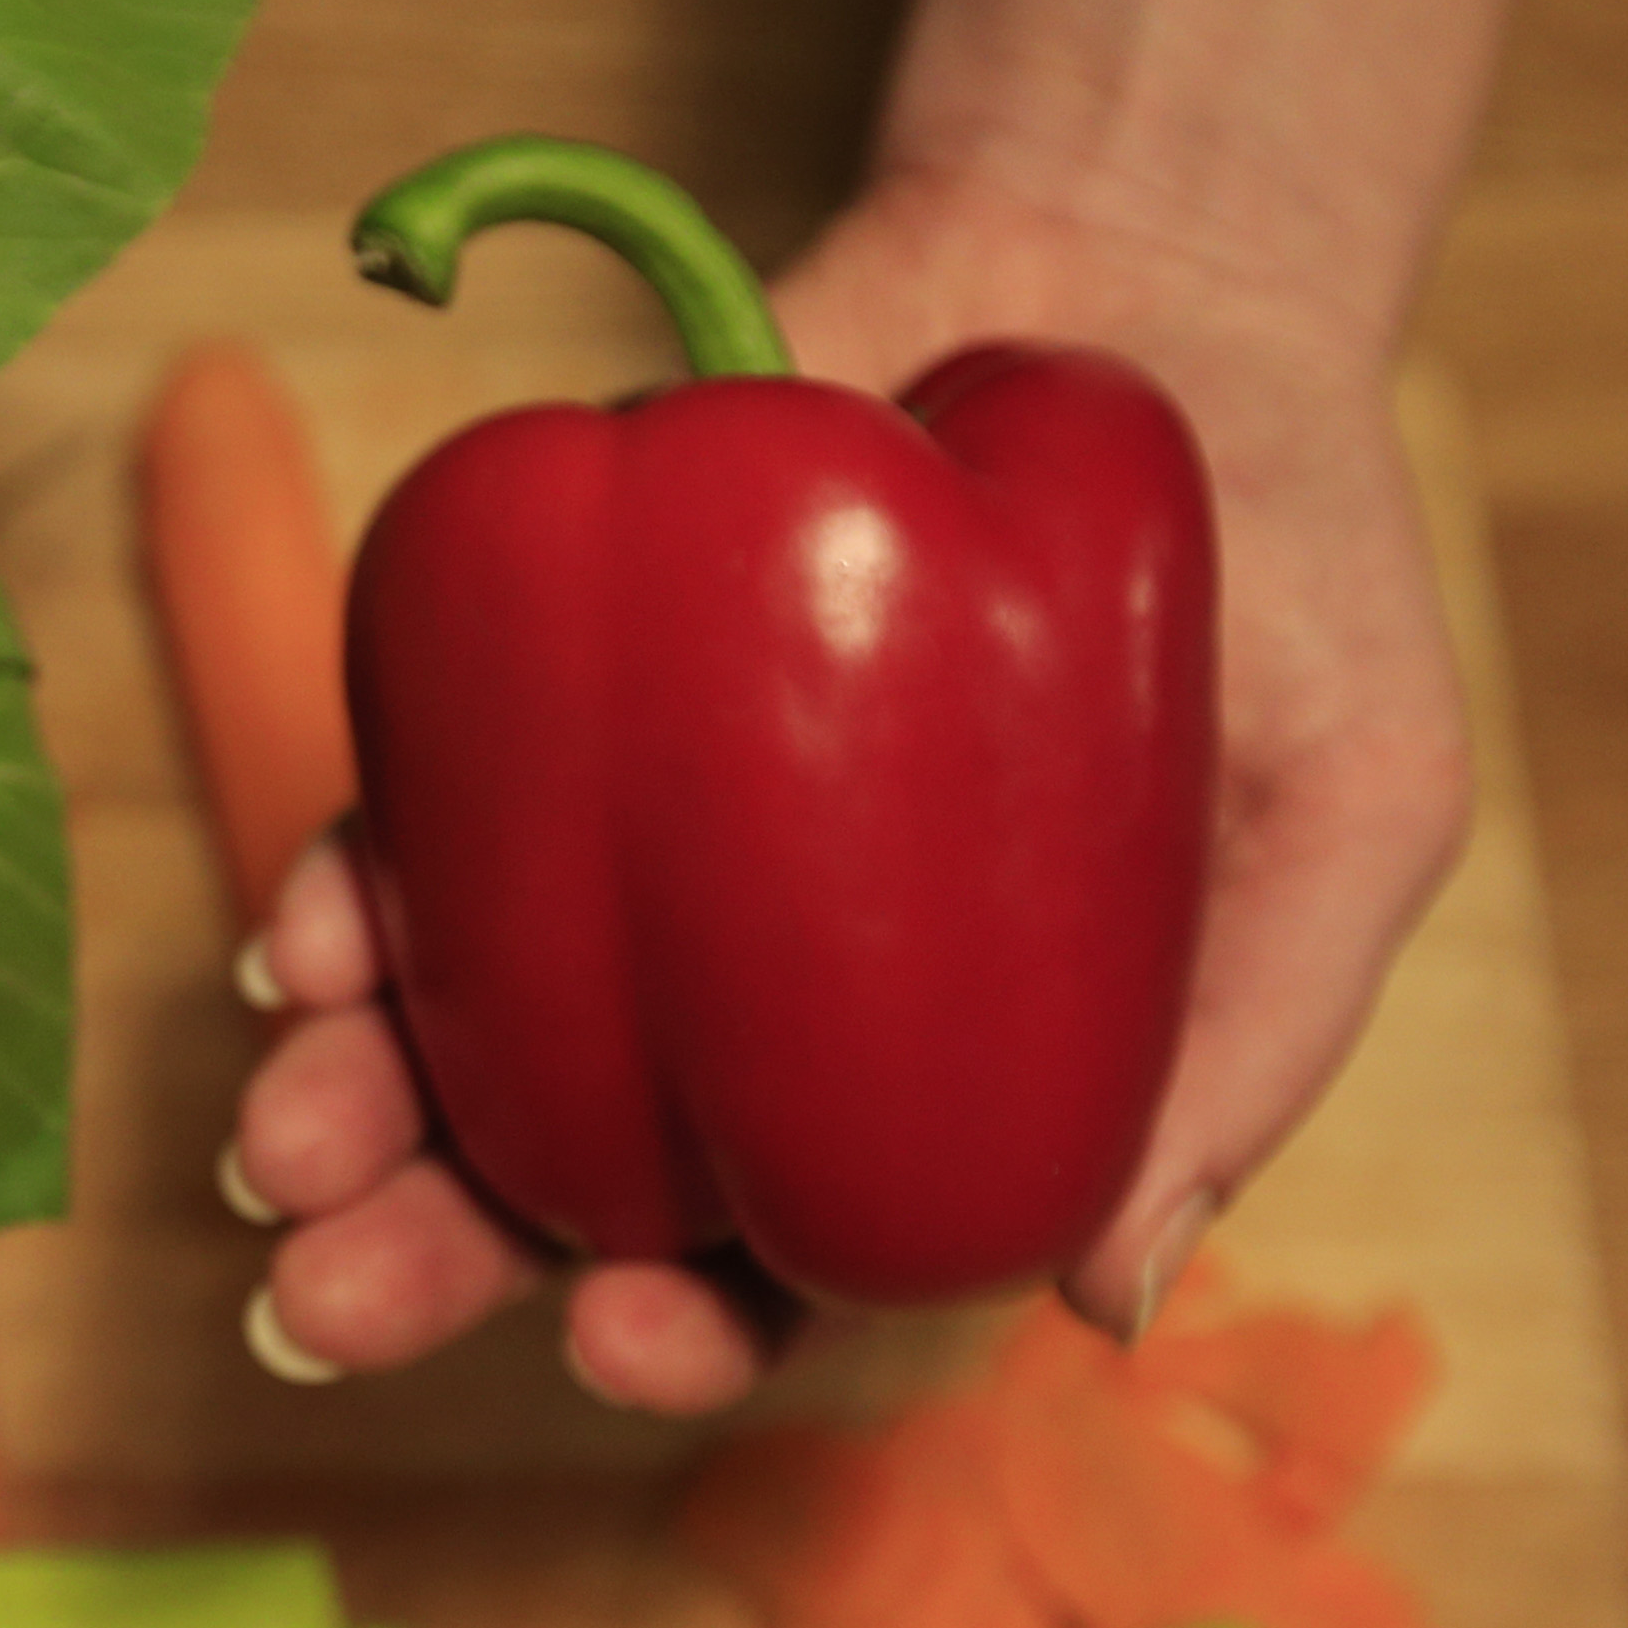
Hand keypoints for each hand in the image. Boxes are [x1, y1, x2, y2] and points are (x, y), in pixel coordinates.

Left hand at [224, 161, 1473, 1412]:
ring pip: (459, 1013)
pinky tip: (303, 947)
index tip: (610, 1342)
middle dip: (430, 1252)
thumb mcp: (1349, 815)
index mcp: (920, 1071)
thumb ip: (1246, 1052)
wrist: (1162, 285)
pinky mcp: (562, 674)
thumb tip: (1101, 1306)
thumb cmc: (1288, 589)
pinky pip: (430, 808)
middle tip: (323, 1303)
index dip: (685, 1325)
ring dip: (347, 1098)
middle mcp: (752, 984)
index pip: (780, 1252)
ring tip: (277, 1152)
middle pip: (567, 1167)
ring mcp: (641, 836)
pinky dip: (355, 886)